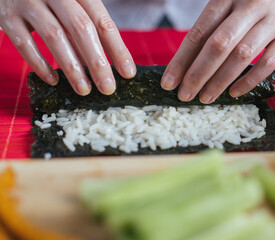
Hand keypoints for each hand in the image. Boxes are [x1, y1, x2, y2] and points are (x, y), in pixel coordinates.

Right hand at [0, 0, 135, 95]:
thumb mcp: (72, 6)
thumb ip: (87, 27)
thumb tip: (108, 64)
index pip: (102, 21)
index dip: (117, 49)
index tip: (128, 73)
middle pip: (81, 28)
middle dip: (97, 62)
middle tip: (108, 88)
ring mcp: (27, 1)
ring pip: (54, 36)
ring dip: (72, 67)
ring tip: (84, 89)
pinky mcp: (6, 16)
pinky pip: (24, 43)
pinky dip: (40, 64)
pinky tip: (54, 80)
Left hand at [161, 0, 274, 102]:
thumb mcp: (230, 0)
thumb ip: (212, 24)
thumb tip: (186, 63)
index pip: (199, 32)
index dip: (182, 60)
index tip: (169, 82)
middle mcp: (251, 4)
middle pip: (218, 45)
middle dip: (197, 74)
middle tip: (184, 95)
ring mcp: (274, 19)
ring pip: (241, 55)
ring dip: (220, 81)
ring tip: (205, 98)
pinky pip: (269, 62)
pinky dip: (249, 80)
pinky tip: (233, 93)